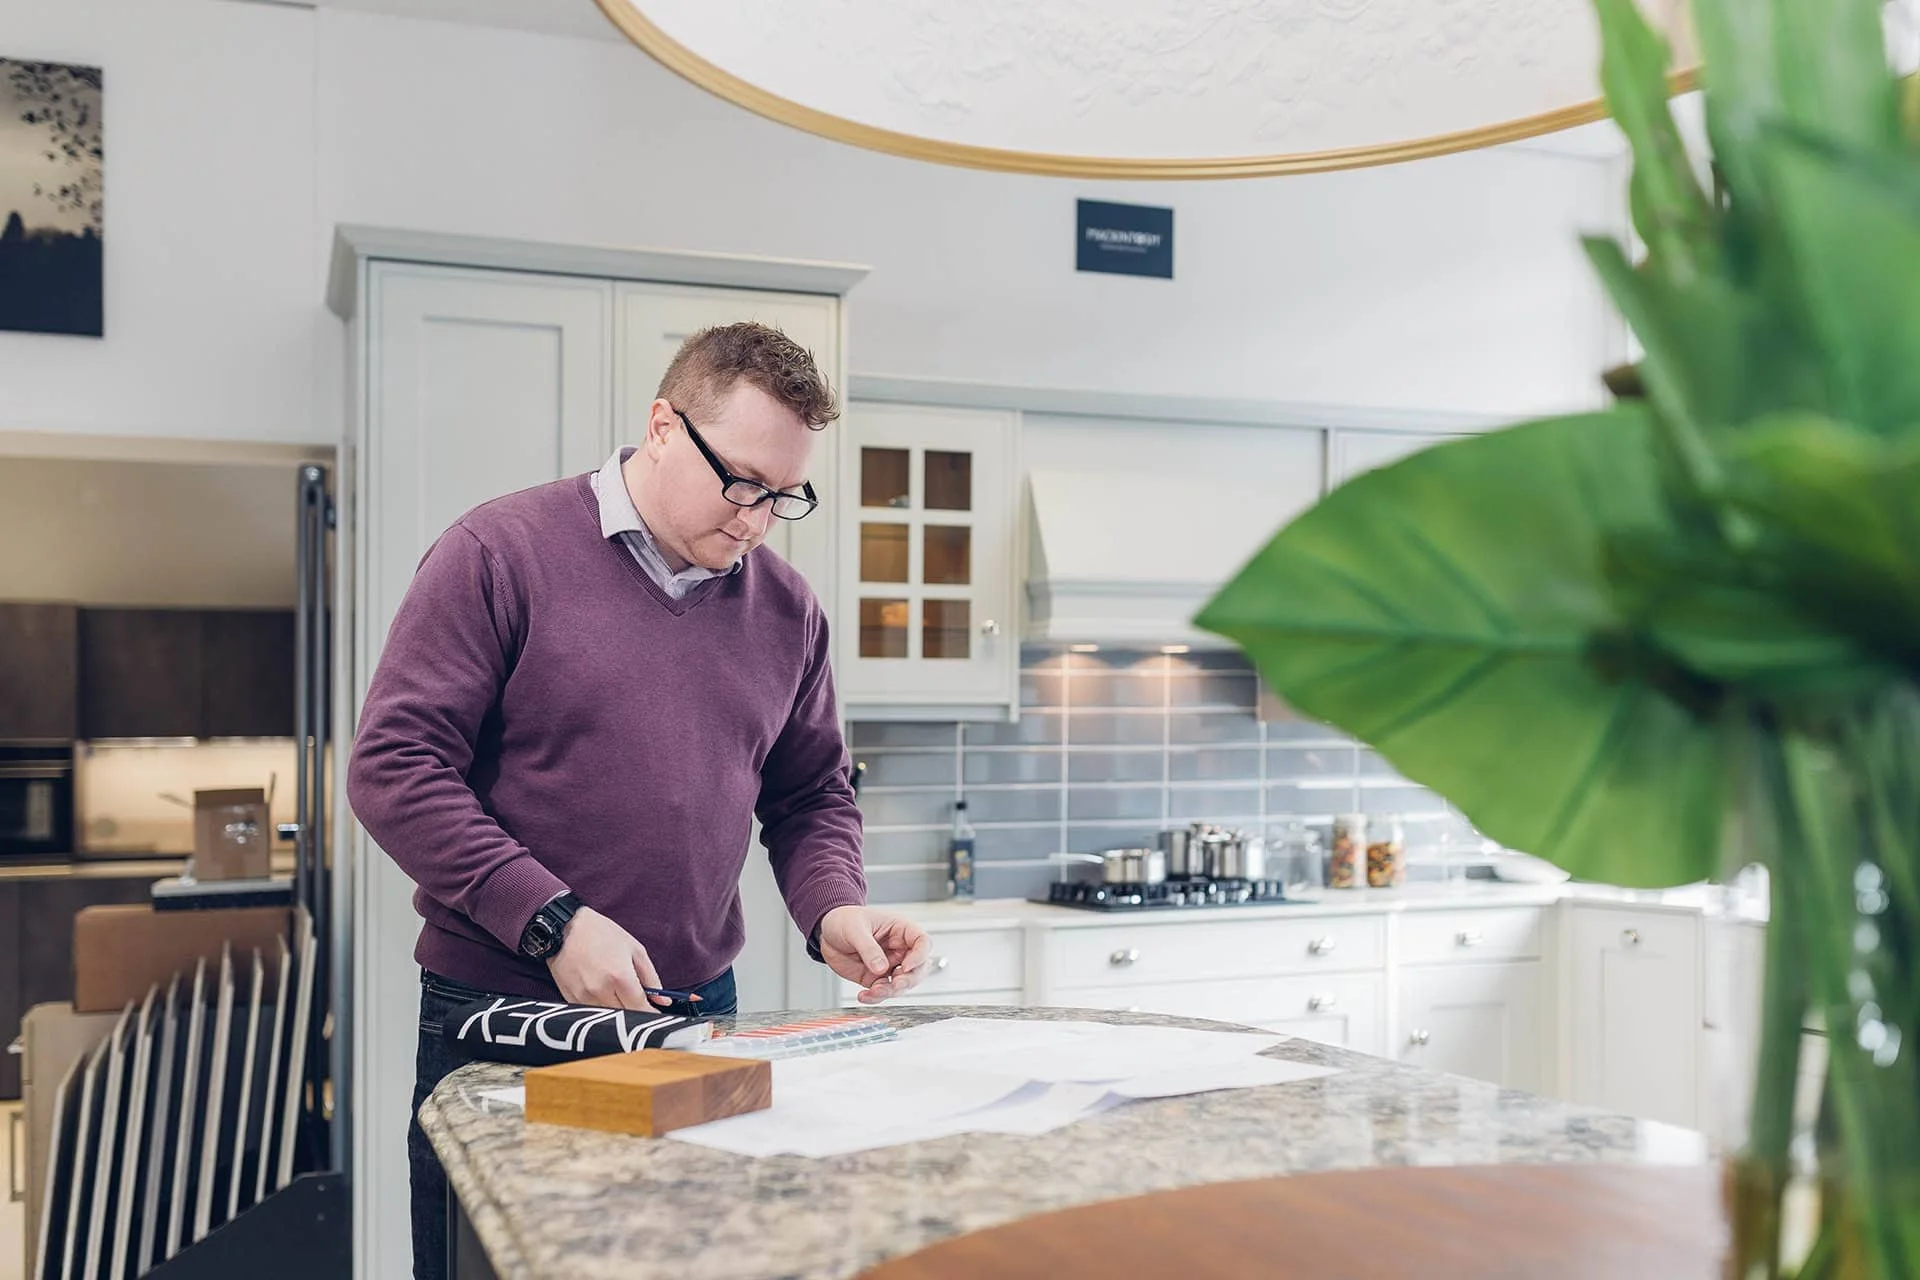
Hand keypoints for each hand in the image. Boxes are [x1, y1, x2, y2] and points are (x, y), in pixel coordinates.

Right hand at [545, 906, 671, 1010]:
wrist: (564, 928)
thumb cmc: (601, 934)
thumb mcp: (634, 949)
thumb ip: (651, 977)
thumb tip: (664, 1001)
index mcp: (620, 976)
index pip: (641, 1008)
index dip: (651, 1014)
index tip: (656, 1014)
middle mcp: (601, 990)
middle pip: (625, 1015)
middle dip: (634, 1011)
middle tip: (637, 1000)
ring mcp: (583, 997)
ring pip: (608, 1016)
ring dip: (617, 1009)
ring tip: (616, 990)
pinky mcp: (570, 999)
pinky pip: (591, 1012)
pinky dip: (600, 1006)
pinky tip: (600, 990)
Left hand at [819, 905, 929, 1003]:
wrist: (826, 932)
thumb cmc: (844, 920)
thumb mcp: (854, 929)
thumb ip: (868, 948)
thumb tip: (881, 968)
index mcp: (900, 930)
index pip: (922, 942)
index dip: (919, 956)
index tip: (906, 966)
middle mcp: (899, 950)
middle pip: (918, 968)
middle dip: (908, 980)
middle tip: (894, 984)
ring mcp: (888, 965)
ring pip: (902, 984)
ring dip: (891, 991)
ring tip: (873, 991)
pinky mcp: (875, 978)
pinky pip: (882, 992)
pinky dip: (875, 998)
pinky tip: (864, 996)